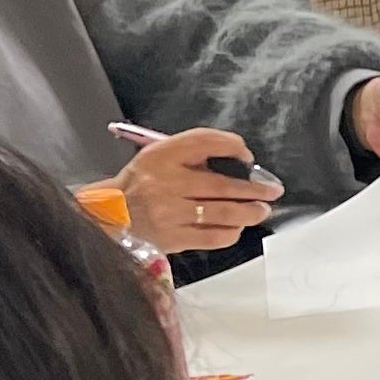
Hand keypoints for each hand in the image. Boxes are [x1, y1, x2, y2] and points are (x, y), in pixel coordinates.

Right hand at [117, 128, 280, 252]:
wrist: (108, 215)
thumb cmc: (139, 184)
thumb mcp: (157, 156)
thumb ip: (191, 153)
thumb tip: (237, 161)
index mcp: (161, 156)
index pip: (204, 141)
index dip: (232, 146)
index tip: (247, 156)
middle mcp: (166, 182)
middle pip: (222, 183)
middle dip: (254, 188)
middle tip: (272, 190)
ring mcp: (170, 212)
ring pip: (223, 211)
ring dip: (250, 211)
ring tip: (261, 210)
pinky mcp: (173, 238)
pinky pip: (213, 236)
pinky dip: (231, 232)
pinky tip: (237, 227)